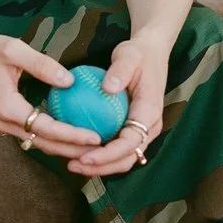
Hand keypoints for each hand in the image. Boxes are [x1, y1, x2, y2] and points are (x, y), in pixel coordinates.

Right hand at [0, 33, 102, 156]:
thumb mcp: (15, 50)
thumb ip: (43, 65)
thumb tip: (70, 81)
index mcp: (7, 107)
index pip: (46, 128)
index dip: (71, 135)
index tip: (95, 136)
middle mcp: (4, 123)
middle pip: (44, 143)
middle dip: (73, 149)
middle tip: (101, 149)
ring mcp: (3, 125)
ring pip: (38, 143)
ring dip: (64, 148)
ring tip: (91, 148)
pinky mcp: (6, 122)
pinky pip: (32, 135)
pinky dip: (53, 139)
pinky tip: (71, 138)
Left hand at [65, 36, 167, 177]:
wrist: (150, 54)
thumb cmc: (138, 54)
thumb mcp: (129, 55)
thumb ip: (120, 70)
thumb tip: (108, 87)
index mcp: (150, 113)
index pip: (131, 143)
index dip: (109, 154)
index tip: (86, 155)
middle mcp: (149, 127)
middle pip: (127, 158)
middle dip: (101, 168)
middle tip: (73, 165)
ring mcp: (142, 130)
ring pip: (123, 158)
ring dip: (99, 166)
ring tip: (72, 164)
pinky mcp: (132, 129)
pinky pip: (117, 148)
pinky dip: (100, 154)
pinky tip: (76, 150)